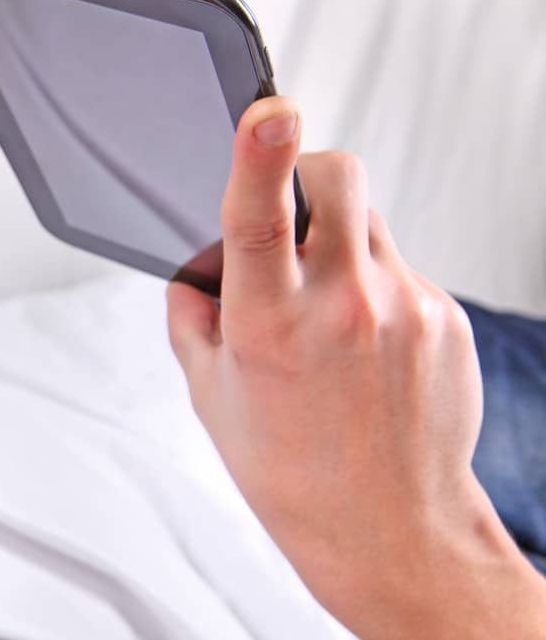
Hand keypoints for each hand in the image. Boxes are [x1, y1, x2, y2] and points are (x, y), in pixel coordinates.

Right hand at [166, 97, 488, 603]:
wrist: (390, 531)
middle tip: (288, 211)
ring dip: (336, 233)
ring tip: (323, 308)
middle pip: (335, 177)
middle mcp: (344, 307)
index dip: (258, 154)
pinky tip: (364, 348)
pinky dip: (373, 285)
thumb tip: (195, 271)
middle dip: (304, 173)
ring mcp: (406, 308)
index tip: (270, 109)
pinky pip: (400, 266)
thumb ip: (194, 321)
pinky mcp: (445, 317)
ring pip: (367, 217)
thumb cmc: (290, 473)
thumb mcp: (212, 397)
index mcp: (270, 328)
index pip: (258, 219)